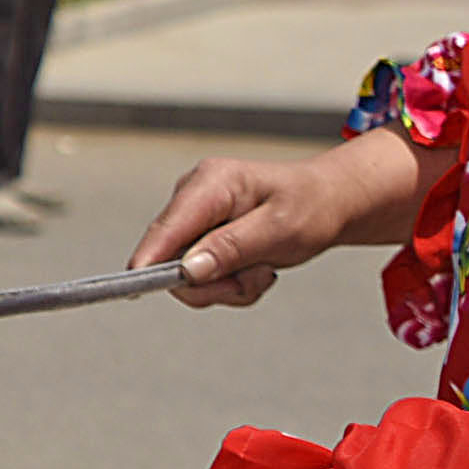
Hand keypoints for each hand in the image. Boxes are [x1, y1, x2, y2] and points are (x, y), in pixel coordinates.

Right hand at [129, 125, 431, 307]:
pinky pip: (200, 275)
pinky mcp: (202, 235)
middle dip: (213, 282)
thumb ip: (232, 248)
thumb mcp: (281, 229)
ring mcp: (197, 217)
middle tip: (253, 281)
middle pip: (172, 257)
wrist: (330, 202)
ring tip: (261, 271)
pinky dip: (229, 283)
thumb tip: (188, 269)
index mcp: (211, 183)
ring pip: (187, 273)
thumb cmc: (313, 205)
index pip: (168, 226)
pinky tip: (255, 268)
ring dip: (227, 285)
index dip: (150, 257)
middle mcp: (195, 196)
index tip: (138, 284)